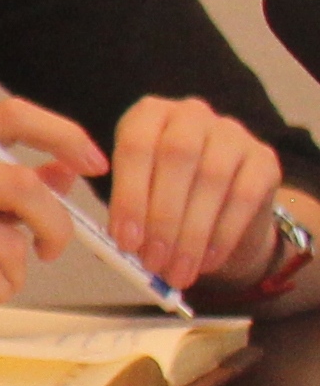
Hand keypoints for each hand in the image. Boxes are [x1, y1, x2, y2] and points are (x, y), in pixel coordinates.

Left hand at [104, 96, 291, 292]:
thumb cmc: (163, 198)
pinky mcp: (264, 159)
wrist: (220, 207)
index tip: (125, 241)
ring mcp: (231, 133)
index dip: (129, 196)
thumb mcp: (136, 196)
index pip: (135, 146)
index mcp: (148, 115)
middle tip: (152, 262)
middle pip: (176, 158)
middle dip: (161, 217)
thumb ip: (126, 215)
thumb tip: (121, 244)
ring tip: (177, 271)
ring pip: (211, 178)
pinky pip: (244, 196)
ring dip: (191, 233)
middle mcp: (190, 114)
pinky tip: (206, 261)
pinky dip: (222, 234)